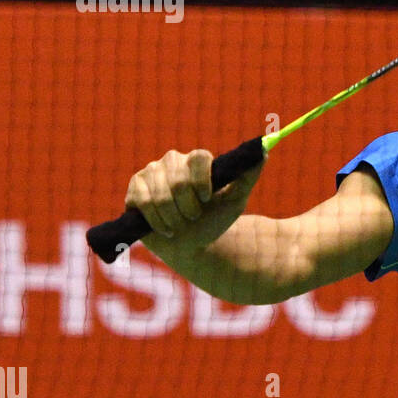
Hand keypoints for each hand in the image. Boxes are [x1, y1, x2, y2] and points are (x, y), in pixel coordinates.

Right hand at [125, 148, 263, 253]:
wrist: (192, 246)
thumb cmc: (214, 220)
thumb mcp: (235, 200)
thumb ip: (248, 175)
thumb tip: (263, 151)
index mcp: (196, 160)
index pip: (198, 158)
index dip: (202, 180)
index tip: (207, 199)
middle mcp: (171, 161)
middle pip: (178, 180)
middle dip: (188, 207)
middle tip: (194, 217)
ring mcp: (150, 174)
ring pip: (160, 194)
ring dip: (174, 217)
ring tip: (180, 225)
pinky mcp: (134, 190)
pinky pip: (142, 201)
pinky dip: (157, 220)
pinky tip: (165, 229)